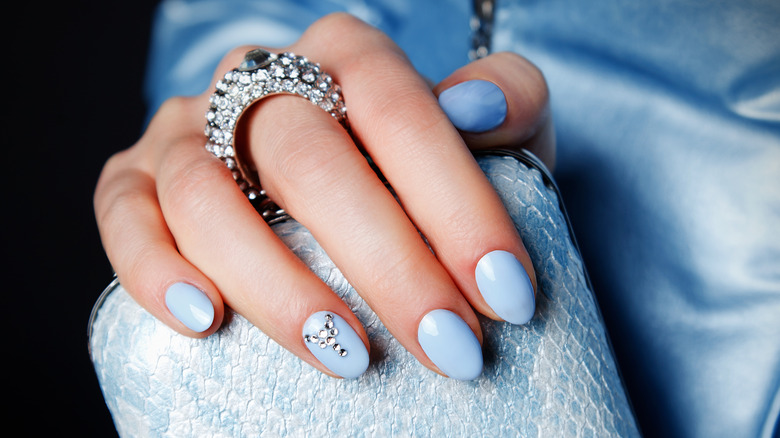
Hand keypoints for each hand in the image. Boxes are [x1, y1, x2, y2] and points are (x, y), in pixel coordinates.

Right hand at [94, 13, 552, 379]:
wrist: (339, 183)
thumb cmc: (415, 169)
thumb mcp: (482, 131)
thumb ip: (506, 102)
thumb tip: (478, 108)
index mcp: (345, 56)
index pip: (397, 110)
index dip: (454, 202)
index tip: (504, 294)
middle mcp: (260, 81)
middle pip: (307, 160)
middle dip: (385, 263)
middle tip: (448, 346)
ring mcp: (189, 129)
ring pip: (208, 196)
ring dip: (277, 285)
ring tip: (347, 355)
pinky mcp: (134, 178)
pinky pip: (123, 213)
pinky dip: (154, 267)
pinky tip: (204, 320)